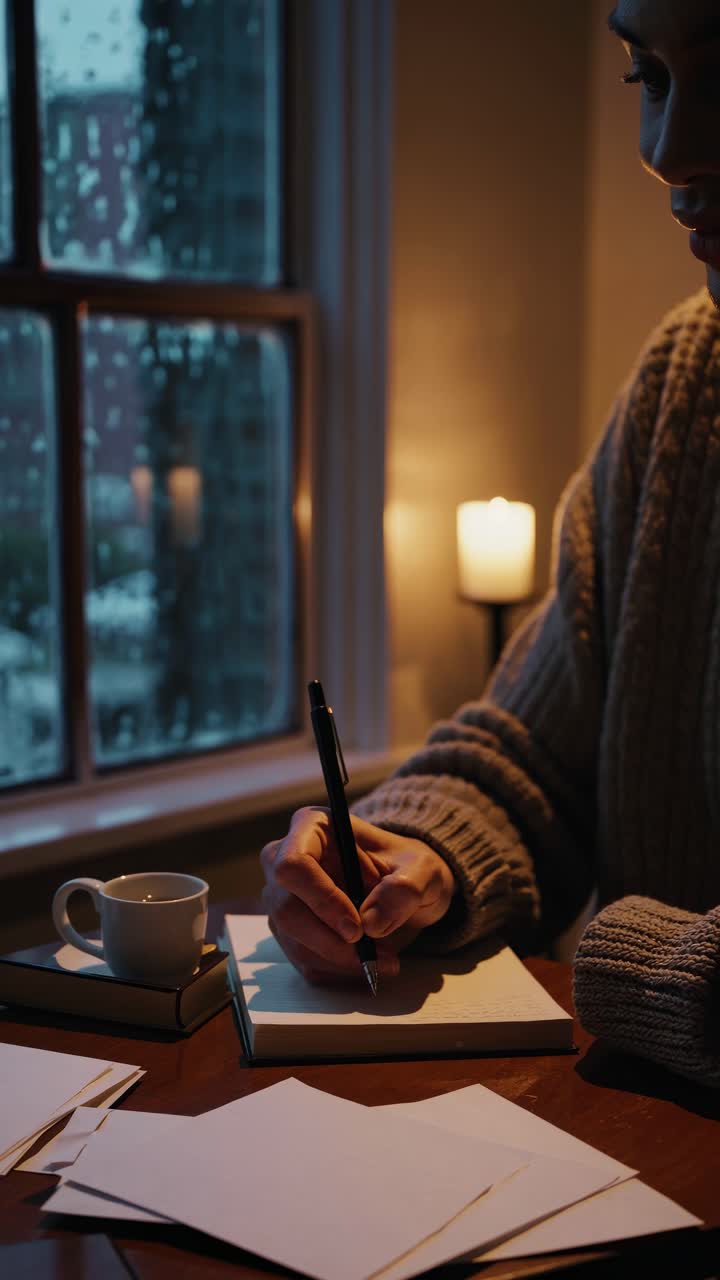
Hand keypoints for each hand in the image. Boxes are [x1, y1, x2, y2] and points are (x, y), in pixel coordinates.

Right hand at [260, 806, 455, 984]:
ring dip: (338, 960)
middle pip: (287, 909)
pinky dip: (337, 970)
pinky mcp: (291, 929)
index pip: (293, 864)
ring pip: (293, 940)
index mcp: (313, 828)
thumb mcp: (422, 870)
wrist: (407, 886)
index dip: (320, 899)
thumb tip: (371, 923)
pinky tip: (367, 964)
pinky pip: (303, 959)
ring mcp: (283, 897)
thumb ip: (405, 888)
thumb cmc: (408, 867)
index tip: (356, 927)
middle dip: (331, 941)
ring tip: (382, 960)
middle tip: (372, 955)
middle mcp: (286, 859)